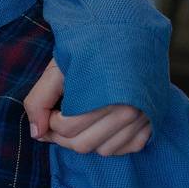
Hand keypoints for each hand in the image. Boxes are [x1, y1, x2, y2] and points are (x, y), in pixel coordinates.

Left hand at [23, 59, 151, 155]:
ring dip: (84, 140)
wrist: (130, 36)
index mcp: (104, 95)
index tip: (50, 109)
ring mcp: (143, 120)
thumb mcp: (58, 68)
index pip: (66, 127)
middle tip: (57, 119)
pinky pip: (124, 150)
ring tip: (78, 119)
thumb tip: (36, 134)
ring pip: (102, 151)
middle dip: (61, 135)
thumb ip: (39, 99)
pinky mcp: (152, 125)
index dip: (49, 120)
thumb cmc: (89, 51)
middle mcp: (128, 111)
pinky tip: (99, 125)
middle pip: (82, 144)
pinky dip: (108, 143)